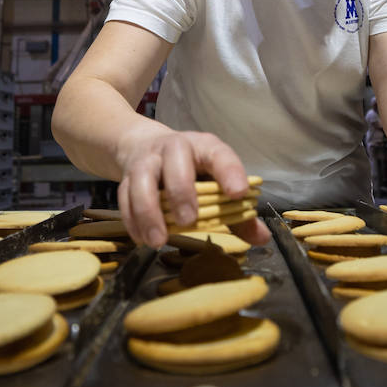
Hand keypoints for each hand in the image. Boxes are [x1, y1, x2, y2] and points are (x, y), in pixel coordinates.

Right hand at [115, 128, 270, 248]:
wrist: (143, 145)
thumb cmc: (190, 168)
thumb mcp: (215, 180)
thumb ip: (237, 212)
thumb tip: (262, 238)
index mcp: (205, 147)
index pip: (220, 155)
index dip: (230, 172)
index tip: (239, 193)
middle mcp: (174, 148)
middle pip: (176, 162)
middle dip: (181, 191)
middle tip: (189, 221)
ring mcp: (147, 161)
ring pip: (142, 180)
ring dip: (148, 212)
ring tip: (158, 240)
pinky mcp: (126, 176)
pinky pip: (124, 196)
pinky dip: (131, 220)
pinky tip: (142, 238)